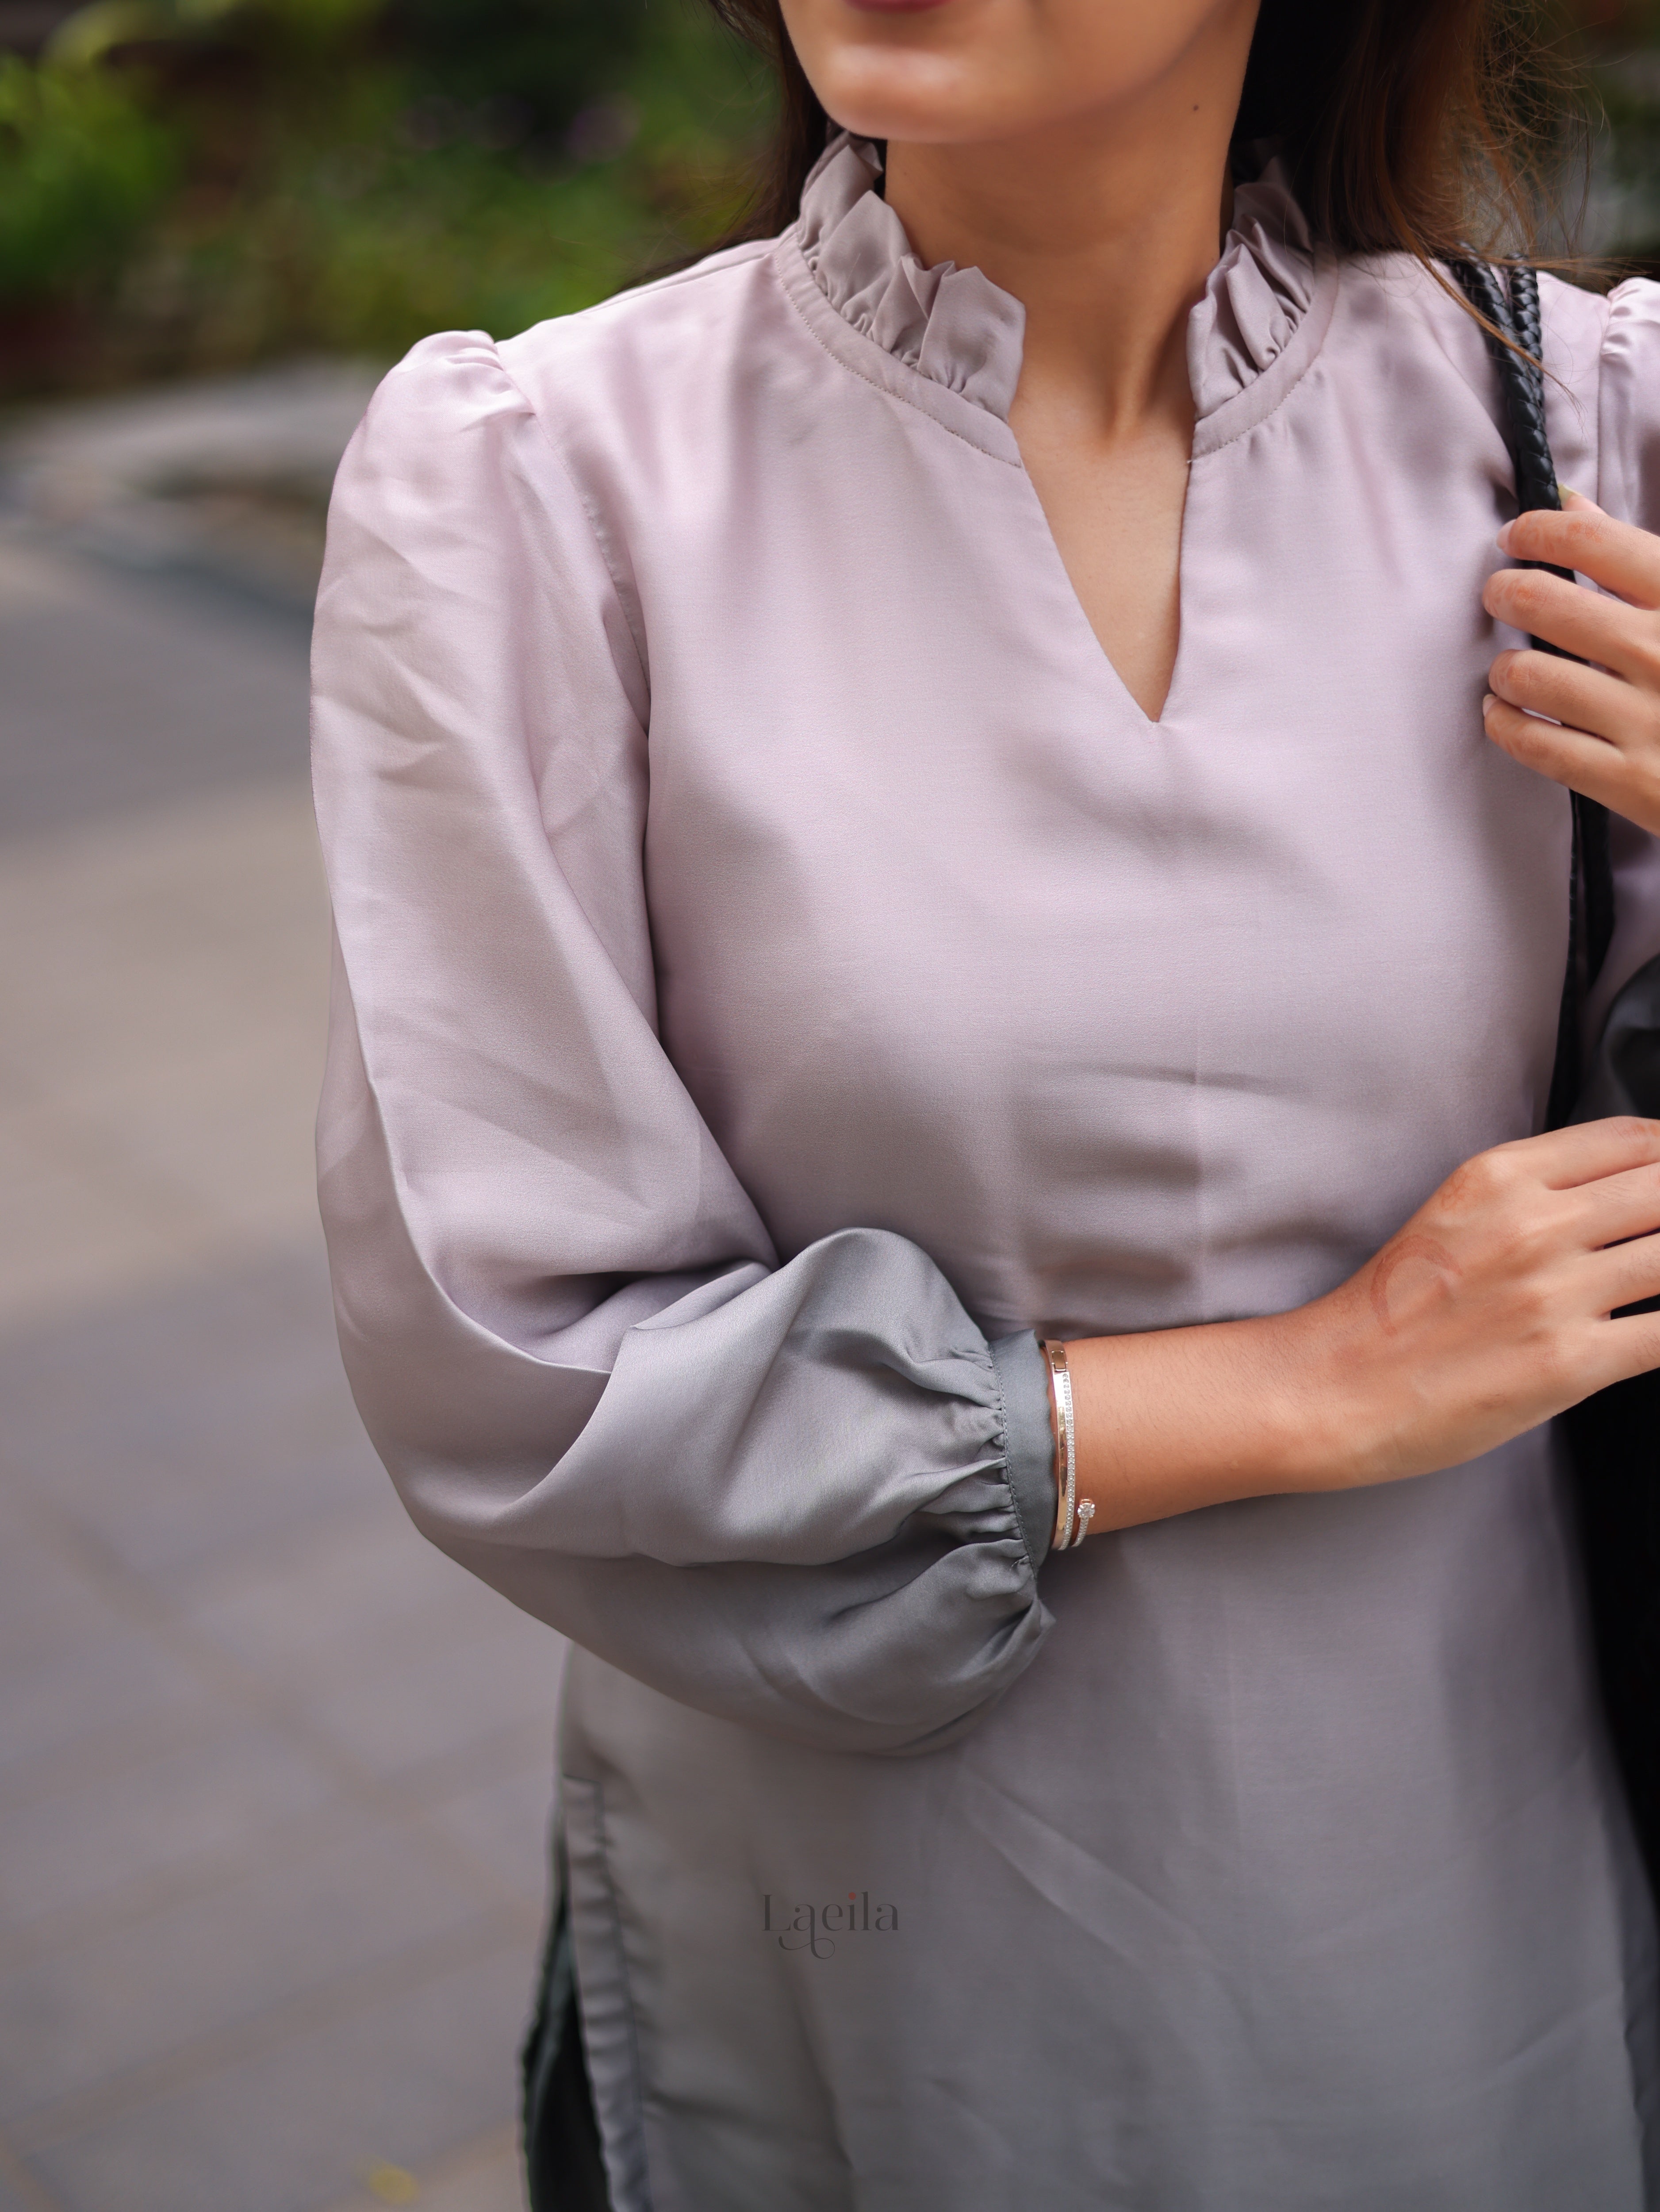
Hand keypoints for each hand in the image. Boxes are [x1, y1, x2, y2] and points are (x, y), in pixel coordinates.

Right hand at [1311, 1116, 1659, 1482]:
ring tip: (1659, 1281)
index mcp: (1500, 1177)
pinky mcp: (1570, 1361)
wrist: (1333, 1386)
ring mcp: (1554, 1291)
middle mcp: (1532, 1223)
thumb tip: (1626, 1198)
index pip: (1631, 1137)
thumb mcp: (1455, 1215)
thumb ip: (1534, 1196)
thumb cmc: (1390, 1312)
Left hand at [1482, 491, 1659, 833]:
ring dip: (1504, 667)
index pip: (1590, 541)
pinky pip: (1536, 745)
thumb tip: (1571, 506)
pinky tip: (1503, 713)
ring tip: (1509, 667)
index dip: (1537, 530)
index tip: (1517, 537)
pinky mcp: (1631, 780)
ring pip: (1527, 675)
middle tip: (1499, 595)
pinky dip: (1505, 724)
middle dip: (1504, 592)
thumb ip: (1643, 557)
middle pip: (1541, 601)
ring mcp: (1647, 719)